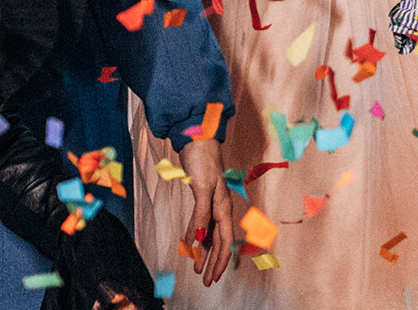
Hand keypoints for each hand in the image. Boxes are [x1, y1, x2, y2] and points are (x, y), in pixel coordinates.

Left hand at [179, 136, 233, 285]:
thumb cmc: (202, 159)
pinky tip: (192, 245)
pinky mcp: (202, 197)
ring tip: (198, 268)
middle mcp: (220, 207)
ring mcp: (212, 202)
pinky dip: (198, 236)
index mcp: (224, 206)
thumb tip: (200, 239)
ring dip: (205, 252)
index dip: (220, 261)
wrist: (197, 137)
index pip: (224, 241)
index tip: (213, 277)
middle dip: (213, 262)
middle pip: (219, 241)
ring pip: (211, 234)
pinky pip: (202, 223)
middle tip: (206, 281)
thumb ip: (201, 214)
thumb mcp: (201, 188)